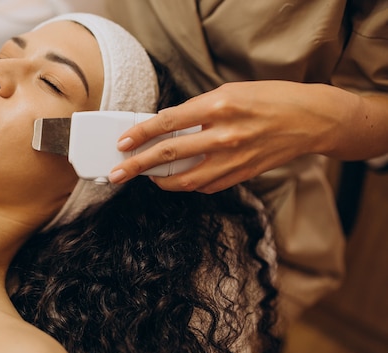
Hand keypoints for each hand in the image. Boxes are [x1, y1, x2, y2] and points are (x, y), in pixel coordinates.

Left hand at [108, 80, 360, 192]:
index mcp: (219, 106)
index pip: (168, 122)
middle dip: (136, 165)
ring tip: (145, 179)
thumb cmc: (269, 99)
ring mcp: (233, 159)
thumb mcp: (230, 92)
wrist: (310, 120)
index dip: (141, 134)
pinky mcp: (241, 175)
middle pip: (168, 155)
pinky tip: (177, 179)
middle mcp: (224, 135)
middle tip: (117, 173)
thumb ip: (197, 110)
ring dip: (158, 182)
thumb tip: (166, 126)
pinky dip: (187, 184)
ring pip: (184, 180)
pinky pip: (205, 186)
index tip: (123, 142)